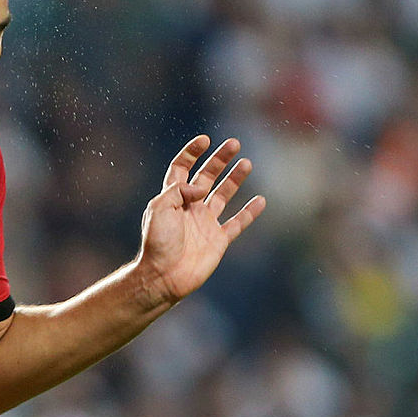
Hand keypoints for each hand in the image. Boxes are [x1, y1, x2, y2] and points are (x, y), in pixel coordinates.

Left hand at [135, 135, 265, 303]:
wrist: (164, 276)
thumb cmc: (157, 243)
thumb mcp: (159, 209)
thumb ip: (178, 190)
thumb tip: (201, 186)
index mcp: (171, 198)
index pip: (181, 169)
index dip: (191, 153)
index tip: (204, 140)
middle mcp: (189, 207)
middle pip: (206, 177)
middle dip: (219, 160)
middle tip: (234, 143)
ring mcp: (205, 223)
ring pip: (223, 195)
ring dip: (234, 179)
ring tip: (247, 162)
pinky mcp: (218, 240)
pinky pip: (237, 223)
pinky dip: (249, 212)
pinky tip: (260, 200)